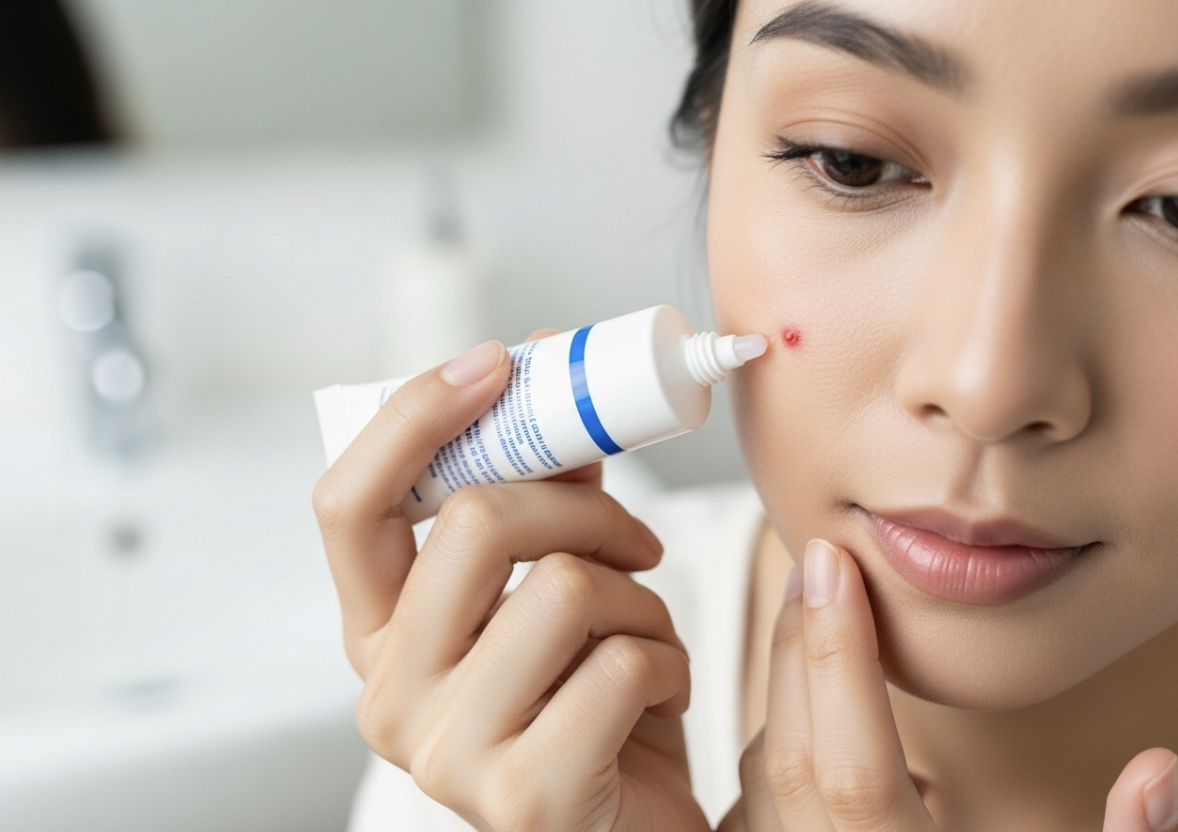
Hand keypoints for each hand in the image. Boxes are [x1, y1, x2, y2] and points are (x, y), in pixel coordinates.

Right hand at [312, 337, 707, 831]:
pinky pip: (617, 665)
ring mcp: (446, 752)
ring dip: (641, 597)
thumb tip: (547, 385)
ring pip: (564, 588)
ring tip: (647, 632)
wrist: (635, 828)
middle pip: (475, 521)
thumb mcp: (553, 592)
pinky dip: (667, 660)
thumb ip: (542, 496)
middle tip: (634, 534)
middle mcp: (390, 691)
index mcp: (381, 631)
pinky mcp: (523, 798)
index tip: (493, 364)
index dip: (415, 418)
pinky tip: (658, 692)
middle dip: (582, 505)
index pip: (350, 503)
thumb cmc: (591, 706)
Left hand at [719, 539, 1177, 831]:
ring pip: (760, 779)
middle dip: (799, 647)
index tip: (830, 565)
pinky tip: (816, 727)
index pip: (849, 764)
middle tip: (820, 567)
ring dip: (783, 694)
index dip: (836, 657)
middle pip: (788, 753)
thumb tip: (1160, 773)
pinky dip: (779, 756)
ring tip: (818, 626)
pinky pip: (753, 814)